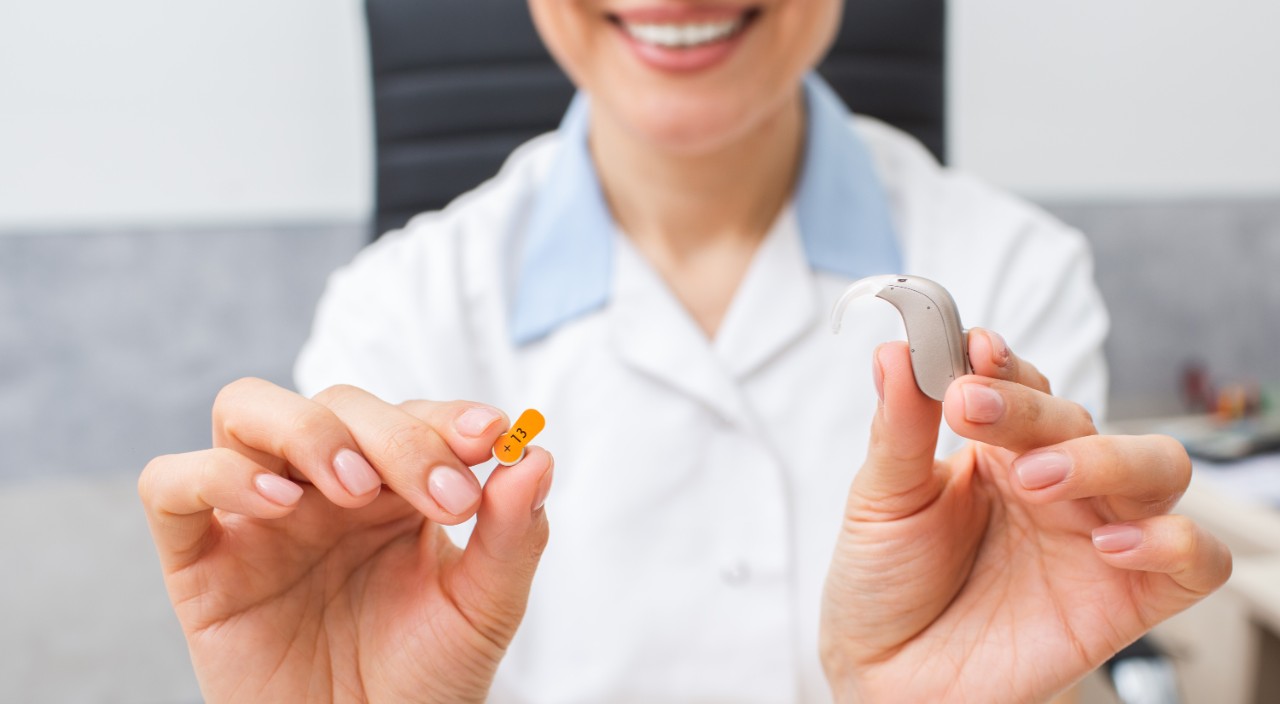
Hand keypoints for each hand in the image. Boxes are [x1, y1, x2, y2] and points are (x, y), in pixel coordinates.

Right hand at [139, 379, 552, 702]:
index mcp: (393, 487)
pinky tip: (277, 502)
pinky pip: (171, 482)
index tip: (493, 436)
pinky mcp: (199, 559)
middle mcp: (322, 486)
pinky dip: (215, 473)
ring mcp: (258, 515)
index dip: (448, 417)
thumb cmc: (423, 681)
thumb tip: (536, 454)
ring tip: (356, 490)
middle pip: (337, 403)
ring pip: (246, 410)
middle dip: (396, 435)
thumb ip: (512, 535)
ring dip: (307, 430)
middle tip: (444, 496)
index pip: (412, 415)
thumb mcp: (482, 610)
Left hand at [819, 331, 1231, 702]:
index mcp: (998, 452)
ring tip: (1037, 477)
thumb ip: (899, 427)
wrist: (888, 680)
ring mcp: (1095, 538)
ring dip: (1106, 459)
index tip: (973, 352)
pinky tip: (1109, 544)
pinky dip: (1173, 542)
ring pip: (1157, 469)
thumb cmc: (885, 585)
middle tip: (973, 411)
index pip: (1023, 387)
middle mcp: (1056, 484)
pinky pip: (1196, 560)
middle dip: (1033, 408)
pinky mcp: (1127, 600)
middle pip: (1084, 419)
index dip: (1006, 365)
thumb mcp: (881, 501)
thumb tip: (896, 349)